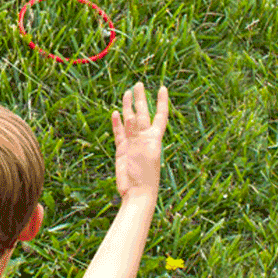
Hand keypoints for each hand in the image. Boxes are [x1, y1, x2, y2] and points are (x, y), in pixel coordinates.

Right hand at [111, 83, 169, 198]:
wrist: (137, 193)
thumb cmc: (145, 174)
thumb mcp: (142, 149)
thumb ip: (136, 131)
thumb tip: (129, 114)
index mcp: (155, 137)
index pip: (160, 114)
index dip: (162, 101)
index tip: (162, 88)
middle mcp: (144, 138)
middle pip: (143, 114)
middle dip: (141, 99)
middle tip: (138, 84)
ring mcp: (133, 143)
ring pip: (130, 121)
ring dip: (128, 108)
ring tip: (126, 93)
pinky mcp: (122, 150)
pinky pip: (119, 134)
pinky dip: (117, 124)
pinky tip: (115, 113)